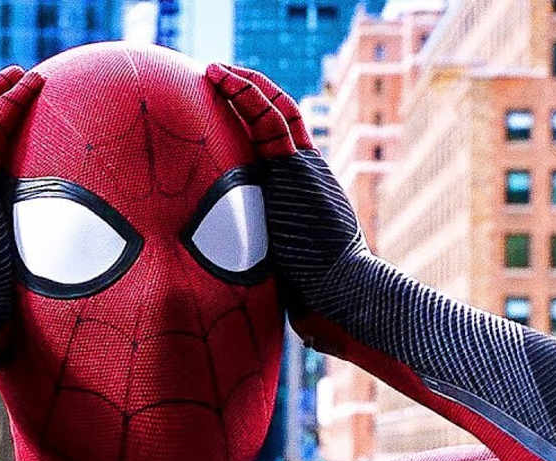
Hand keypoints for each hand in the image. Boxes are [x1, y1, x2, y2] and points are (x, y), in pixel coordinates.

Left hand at [205, 64, 370, 315]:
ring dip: (244, 84)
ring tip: (214, 69)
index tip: (226, 111)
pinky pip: (268, 118)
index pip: (277, 146)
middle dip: (249, 94)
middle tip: (218, 77)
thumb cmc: (317, 295)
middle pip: (277, 120)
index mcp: (301, 193)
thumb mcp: (283, 272)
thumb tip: (256, 296)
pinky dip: (245, 92)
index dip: (254, 122)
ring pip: (274, 110)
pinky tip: (221, 77)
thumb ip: (266, 265)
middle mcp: (304, 173)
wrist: (341, 290)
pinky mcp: (295, 165)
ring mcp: (302, 167)